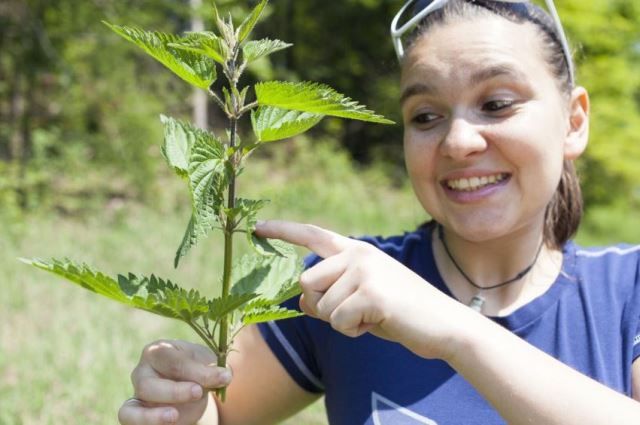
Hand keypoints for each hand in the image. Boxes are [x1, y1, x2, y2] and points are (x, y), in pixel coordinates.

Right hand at [118, 339, 231, 424]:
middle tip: (198, 392)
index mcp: (159, 351)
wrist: (193, 388)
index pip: (174, 361)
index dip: (198, 372)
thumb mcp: (207, 363)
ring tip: (174, 417)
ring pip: (133, 408)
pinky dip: (145, 422)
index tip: (224, 377)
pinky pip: (129, 419)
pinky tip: (169, 422)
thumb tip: (224, 375)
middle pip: (149, 384)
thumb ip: (212, 368)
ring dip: (153, 415)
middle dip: (175, 391)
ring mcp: (136, 394)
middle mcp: (142, 371)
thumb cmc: (198, 369)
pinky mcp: (134, 413)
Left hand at [255, 220, 470, 359]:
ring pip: (320, 306)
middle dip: (320, 306)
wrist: (443, 325)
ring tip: (371, 316)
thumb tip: (303, 302)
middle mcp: (358, 254)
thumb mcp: (361, 298)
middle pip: (306, 282)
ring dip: (340, 322)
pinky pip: (338, 322)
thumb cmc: (399, 312)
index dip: (283, 231)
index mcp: (356, 250)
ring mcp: (365, 271)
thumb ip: (332, 292)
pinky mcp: (372, 292)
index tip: (258, 227)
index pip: (313, 235)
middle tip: (353, 312)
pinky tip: (378, 323)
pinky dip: (353, 332)